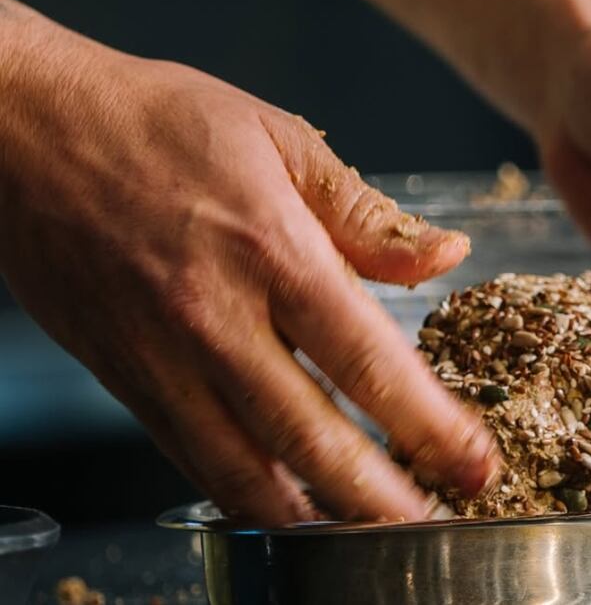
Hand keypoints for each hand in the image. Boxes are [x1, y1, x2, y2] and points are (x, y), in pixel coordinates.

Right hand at [0, 7, 496, 523]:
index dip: (428, 424)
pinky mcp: (125, 379)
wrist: (24, 130)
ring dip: (312, 516)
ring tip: (368, 541)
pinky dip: (244, 497)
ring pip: (243, 468)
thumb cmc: (156, 122)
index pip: (366, 359)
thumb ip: (366, 213)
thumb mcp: (277, 138)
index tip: (473, 462)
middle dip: (380, 498)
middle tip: (434, 528)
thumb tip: (447, 254)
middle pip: (309, 435)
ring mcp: (163, 358)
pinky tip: (286, 509)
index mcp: (270, 250)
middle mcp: (216, 317)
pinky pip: (190, 458)